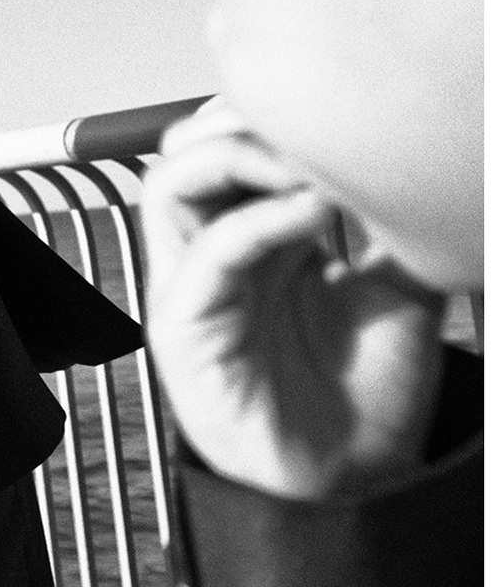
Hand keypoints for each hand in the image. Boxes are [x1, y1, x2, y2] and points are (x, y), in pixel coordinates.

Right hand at [141, 101, 447, 500]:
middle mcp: (214, 250)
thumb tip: (418, 161)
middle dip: (243, 119)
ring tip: (307, 166)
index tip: (345, 109)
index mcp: (256, 232)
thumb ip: (396, 226)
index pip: (229, 139)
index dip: (272, 113)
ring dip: (234, 156)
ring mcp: (193, 285)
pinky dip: (260, 220)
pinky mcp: (187, 327)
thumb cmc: (367, 393)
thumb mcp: (403, 287)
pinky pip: (207, 253)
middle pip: (186, 146)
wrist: (355, 477)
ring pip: (169, 182)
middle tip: (314, 125)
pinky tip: (316, 213)